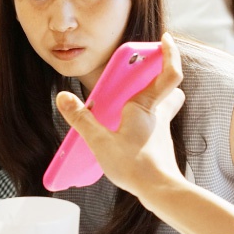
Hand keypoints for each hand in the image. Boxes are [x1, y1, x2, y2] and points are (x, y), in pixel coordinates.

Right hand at [55, 33, 186, 199]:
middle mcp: (158, 115)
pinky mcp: (160, 146)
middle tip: (145, 69)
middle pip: (169, 89)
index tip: (165, 40)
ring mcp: (161, 131)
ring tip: (130, 101)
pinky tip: (127, 132)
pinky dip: (145, 121)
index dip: (170, 55)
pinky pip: (155, 125)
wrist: (161, 193)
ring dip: (153, 98)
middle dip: (161, 76)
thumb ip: (81, 119)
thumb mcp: (100, 142)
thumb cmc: (136, 166)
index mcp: (146, 106)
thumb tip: (63, 98)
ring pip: (164, 107)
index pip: (169, 74)